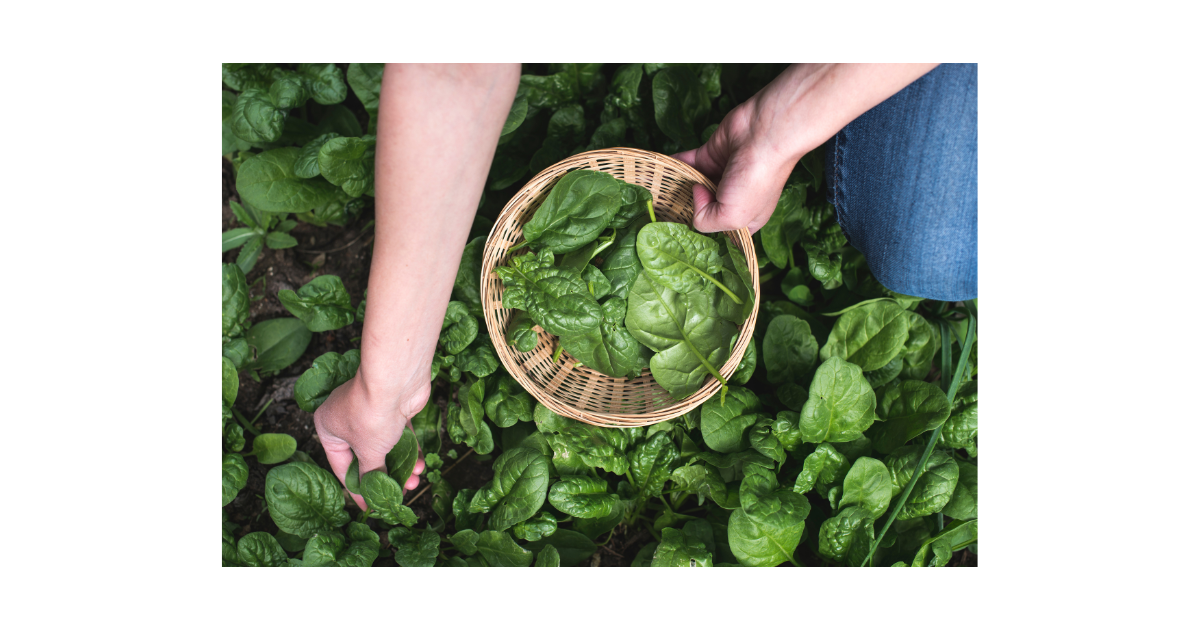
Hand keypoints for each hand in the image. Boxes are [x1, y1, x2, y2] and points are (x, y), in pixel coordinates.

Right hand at [315, 374, 428, 510]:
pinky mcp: (393, 409)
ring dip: (400, 465)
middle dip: (384, 476)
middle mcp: (346, 418)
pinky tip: (420, 464)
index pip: (341, 466)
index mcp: (328, 427)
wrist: (396, 380)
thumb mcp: (368, 451)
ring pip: (385, 446)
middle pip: (365, 456)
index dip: (356, 489)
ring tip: (414, 480)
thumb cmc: (371, 414)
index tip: (369, 506)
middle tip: (398, 493)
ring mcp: (371, 412)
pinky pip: (399, 435)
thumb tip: (375, 488)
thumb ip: (371, 472)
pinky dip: (408, 450)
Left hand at [673, 98, 797, 233]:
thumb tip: (693, 194)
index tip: (688, 231)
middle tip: (666, 213)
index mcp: (745, 218)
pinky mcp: (710, 154)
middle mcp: (733, 198)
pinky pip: (687, 163)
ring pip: (693, 184)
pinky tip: (660, 170)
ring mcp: (721, 175)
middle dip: (688, 210)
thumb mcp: (732, 217)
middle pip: (703, 208)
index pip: (720, 231)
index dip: (706, 230)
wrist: (764, 135)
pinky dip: (675, 166)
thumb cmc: (756, 179)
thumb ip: (705, 220)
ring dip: (678, 187)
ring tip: (659, 193)